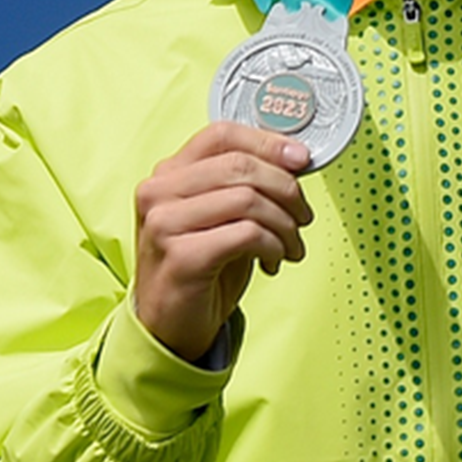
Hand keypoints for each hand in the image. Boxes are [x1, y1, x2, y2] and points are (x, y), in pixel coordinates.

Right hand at [131, 122, 313, 361]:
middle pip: (240, 165)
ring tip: (291, 245)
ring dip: (285, 224)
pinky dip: (274, 245)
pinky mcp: (182, 257)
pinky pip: (248, 234)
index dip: (267, 142)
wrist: (168, 327)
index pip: (221, 135)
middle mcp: (158, 193)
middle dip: (286, 189)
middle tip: (304, 215)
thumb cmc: (199, 270)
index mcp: (167, 175)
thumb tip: (293, 162)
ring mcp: (164, 224)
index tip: (300, 159)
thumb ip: (243, 186)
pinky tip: (273, 260)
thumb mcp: (218, 217)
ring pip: (248, 199)